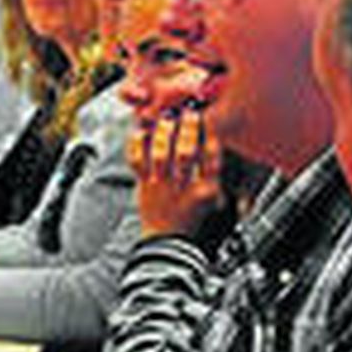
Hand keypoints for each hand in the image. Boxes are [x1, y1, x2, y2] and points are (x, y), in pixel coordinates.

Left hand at [127, 106, 225, 237]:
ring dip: (163, 133)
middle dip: (189, 129)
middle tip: (189, 112)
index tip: (210, 117)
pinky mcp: (144, 185)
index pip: (212, 156)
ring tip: (166, 117)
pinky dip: (137, 145)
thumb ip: (213, 172)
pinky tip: (140, 131)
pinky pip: (137, 161)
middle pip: (187, 152)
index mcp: (206, 189)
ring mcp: (161, 185)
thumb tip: (215, 140)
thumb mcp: (213, 198)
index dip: (211, 134)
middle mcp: (183, 186)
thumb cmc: (192, 215)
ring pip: (161, 154)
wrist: (168, 240)